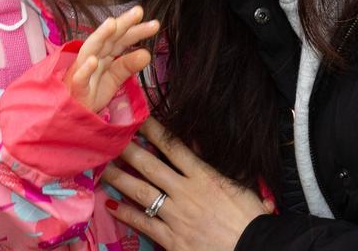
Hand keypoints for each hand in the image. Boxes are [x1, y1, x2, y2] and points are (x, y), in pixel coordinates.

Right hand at [67, 6, 158, 112]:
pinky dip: (85, 69)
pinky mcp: (75, 87)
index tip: (154, 24)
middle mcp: (92, 57)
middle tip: (138, 11)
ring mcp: (81, 70)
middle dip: (122, 24)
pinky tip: (93, 61)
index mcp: (103, 54)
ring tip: (112, 23)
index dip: (135, 30)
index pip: (121, 39)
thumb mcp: (114, 79)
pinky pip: (79, 77)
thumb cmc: (90, 92)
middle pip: (108, 38)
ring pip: (90, 50)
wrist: (70, 112)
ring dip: (100, 36)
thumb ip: (128, 66)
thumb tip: (147, 53)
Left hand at [101, 117, 270, 250]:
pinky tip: (112, 205)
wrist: (253, 248)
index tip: (139, 119)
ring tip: (104, 168)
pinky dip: (127, 214)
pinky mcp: (172, 239)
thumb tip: (197, 143)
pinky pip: (144, 223)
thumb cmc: (249, 218)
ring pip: (142, 193)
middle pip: (151, 166)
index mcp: (204, 176)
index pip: (174, 148)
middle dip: (129, 150)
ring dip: (121, 179)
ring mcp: (177, 216)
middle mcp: (186, 192)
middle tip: (110, 139)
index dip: (154, 131)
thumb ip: (214, 164)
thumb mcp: (238, 184)